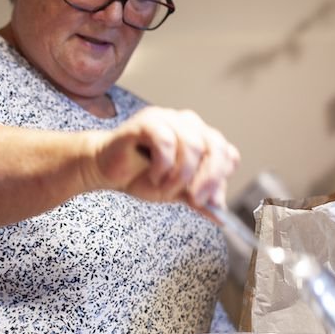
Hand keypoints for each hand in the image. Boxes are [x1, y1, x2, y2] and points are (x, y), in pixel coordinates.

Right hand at [89, 106, 239, 212]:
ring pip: (192, 145)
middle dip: (208, 178)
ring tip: (162, 186)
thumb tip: (221, 215)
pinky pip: (166, 140)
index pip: (227, 154)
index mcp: (201, 137)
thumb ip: (198, 200)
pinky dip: (162, 164)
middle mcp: (188, 123)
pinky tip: (153, 174)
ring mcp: (168, 118)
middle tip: (195, 200)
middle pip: (215, 147)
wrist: (107, 170)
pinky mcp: (147, 121)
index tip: (209, 203)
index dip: (221, 179)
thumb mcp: (176, 192)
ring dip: (179, 175)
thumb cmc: (141, 176)